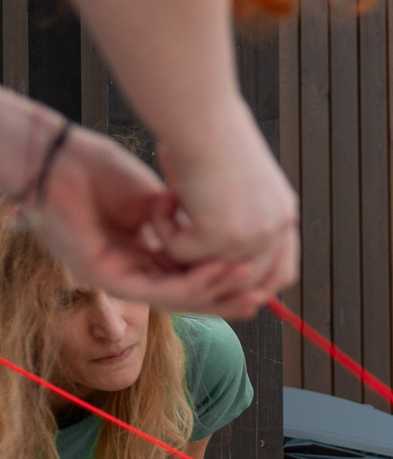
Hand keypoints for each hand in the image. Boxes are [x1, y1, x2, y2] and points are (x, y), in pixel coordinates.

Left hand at [6, 104, 262, 315]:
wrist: (63, 160)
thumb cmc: (103, 171)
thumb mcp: (161, 202)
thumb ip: (189, 225)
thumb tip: (230, 238)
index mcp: (143, 257)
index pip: (192, 279)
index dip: (228, 281)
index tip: (261, 273)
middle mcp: (131, 273)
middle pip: (190, 297)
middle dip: (230, 298)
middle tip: (264, 295)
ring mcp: (117, 279)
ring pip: (179, 298)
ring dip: (218, 292)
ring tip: (250, 281)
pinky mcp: (106, 278)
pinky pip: (159, 289)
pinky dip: (193, 283)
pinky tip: (219, 269)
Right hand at [150, 106, 299, 303]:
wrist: (200, 112)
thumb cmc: (208, 127)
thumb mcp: (234, 175)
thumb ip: (238, 209)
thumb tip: (218, 234)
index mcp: (282, 212)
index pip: (283, 268)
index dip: (253, 282)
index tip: (220, 279)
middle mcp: (276, 227)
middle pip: (252, 282)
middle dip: (214, 281)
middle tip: (177, 264)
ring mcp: (253, 234)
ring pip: (209, 269)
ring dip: (180, 248)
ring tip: (165, 216)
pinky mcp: (221, 235)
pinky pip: (181, 253)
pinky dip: (163, 229)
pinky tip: (162, 198)